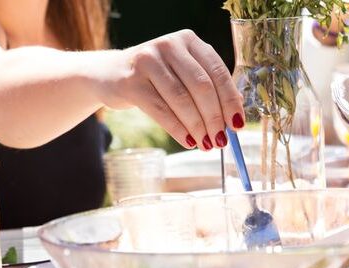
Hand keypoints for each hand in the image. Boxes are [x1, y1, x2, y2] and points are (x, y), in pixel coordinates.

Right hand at [102, 30, 244, 149]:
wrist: (111, 74)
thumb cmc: (157, 78)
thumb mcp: (184, 74)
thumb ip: (209, 88)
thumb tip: (236, 116)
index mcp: (189, 41)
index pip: (217, 72)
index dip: (230, 101)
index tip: (237, 125)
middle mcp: (169, 45)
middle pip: (201, 86)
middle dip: (214, 118)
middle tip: (221, 140)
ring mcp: (148, 60)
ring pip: (182, 100)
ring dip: (197, 127)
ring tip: (206, 144)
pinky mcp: (131, 81)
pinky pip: (161, 110)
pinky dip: (178, 129)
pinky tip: (188, 141)